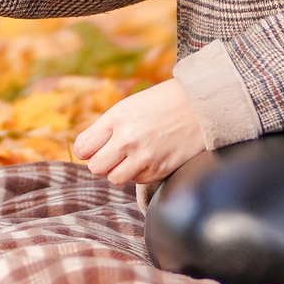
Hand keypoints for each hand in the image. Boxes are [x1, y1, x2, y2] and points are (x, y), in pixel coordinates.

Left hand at [73, 80, 206, 187]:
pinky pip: (137, 180)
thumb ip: (107, 128)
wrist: (200, 106)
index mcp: (116, 118)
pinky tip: (149, 157)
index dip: (87, 150)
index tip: (94, 148)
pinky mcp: (160, 169)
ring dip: (119, 170)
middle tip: (112, 154)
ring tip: (131, 156)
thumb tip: (87, 152)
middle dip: (101, 162)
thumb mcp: (129, 106)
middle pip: (95, 167)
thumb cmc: (162, 103)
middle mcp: (128, 139)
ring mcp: (144, 156)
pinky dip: (139, 172)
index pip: (83, 148)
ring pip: (114, 179)